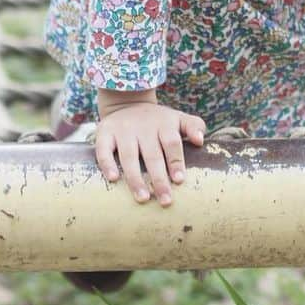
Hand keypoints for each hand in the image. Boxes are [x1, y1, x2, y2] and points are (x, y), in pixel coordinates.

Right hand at [95, 91, 206, 206]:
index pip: (172, 143)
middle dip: (159, 179)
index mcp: (164, 124)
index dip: (175, 162)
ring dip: (135, 178)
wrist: (127, 103)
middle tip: (165, 201)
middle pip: (152, 154)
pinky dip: (107, 164)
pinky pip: (103, 149)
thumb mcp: (178, 118)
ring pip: (129, 156)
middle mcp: (143, 126)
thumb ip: (194, 126)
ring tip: (143, 198)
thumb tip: (200, 141)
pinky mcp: (105, 132)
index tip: (179, 181)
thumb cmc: (159, 121)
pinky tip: (113, 179)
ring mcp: (123, 129)